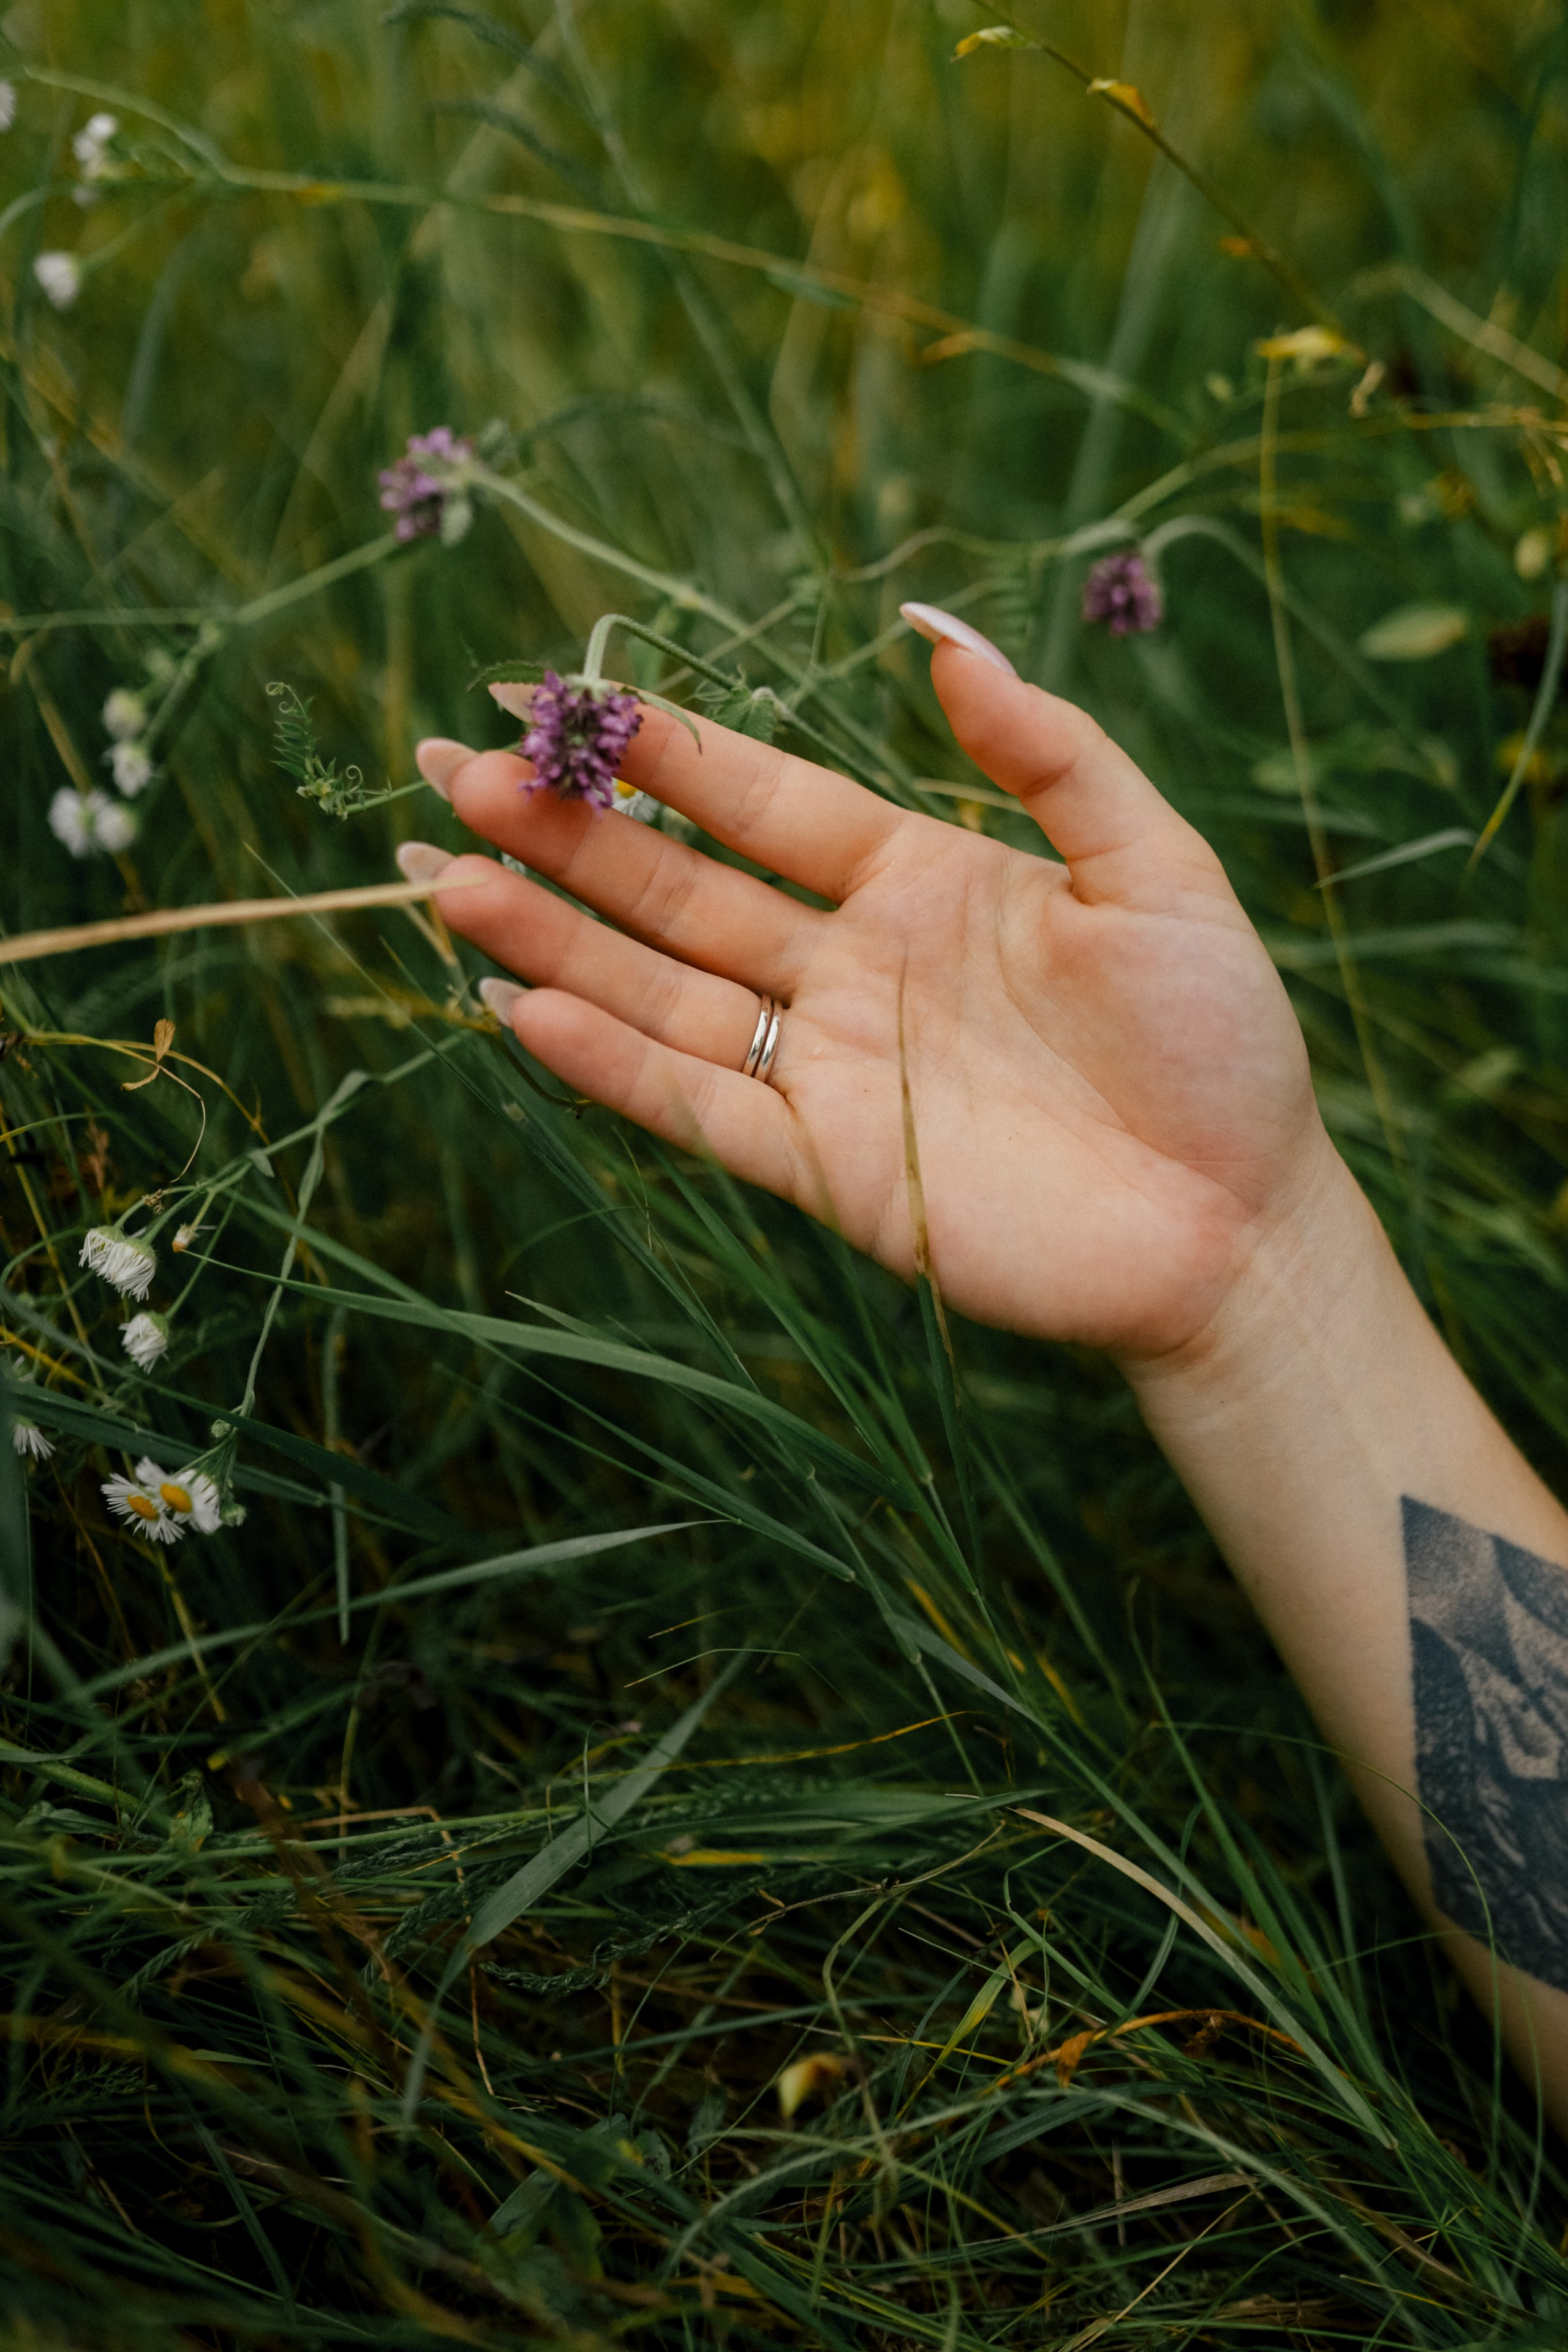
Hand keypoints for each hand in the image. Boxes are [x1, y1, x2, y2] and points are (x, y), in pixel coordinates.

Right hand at [410, 628, 1333, 1362]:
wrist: (1240, 1222)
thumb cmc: (1218, 1041)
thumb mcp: (1154, 871)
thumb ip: (1050, 754)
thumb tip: (940, 635)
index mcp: (919, 879)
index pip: (760, 799)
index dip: (661, 750)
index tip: (555, 696)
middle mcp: (851, 966)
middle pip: (679, 889)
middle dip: (568, 833)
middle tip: (454, 775)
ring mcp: (829, 1068)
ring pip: (661, 994)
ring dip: (556, 941)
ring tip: (447, 883)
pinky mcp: (824, 1168)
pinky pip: (697, 1105)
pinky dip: (610, 1066)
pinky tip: (522, 1011)